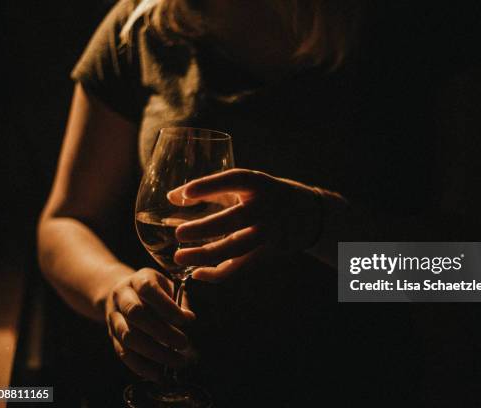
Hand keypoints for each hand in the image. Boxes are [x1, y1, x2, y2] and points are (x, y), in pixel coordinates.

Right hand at [104, 268, 194, 380]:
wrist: (120, 293)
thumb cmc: (153, 291)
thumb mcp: (166, 286)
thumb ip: (178, 300)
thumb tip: (189, 318)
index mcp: (138, 280)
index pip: (148, 290)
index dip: (166, 306)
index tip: (185, 320)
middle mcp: (122, 298)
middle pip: (135, 314)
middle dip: (161, 331)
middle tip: (184, 344)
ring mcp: (114, 318)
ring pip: (128, 337)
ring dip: (154, 352)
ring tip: (177, 361)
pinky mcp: (112, 337)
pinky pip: (123, 354)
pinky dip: (142, 367)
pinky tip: (160, 375)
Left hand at [167, 168, 321, 281]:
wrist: (308, 215)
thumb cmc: (265, 195)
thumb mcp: (246, 185)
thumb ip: (211, 190)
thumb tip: (171, 197)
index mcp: (259, 184)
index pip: (235, 180)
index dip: (210, 186)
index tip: (185, 193)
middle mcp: (267, 207)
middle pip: (236, 219)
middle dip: (206, 228)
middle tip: (178, 233)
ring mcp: (270, 232)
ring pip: (237, 248)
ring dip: (207, 255)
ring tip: (179, 257)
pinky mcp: (268, 253)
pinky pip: (241, 267)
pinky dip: (218, 273)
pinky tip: (197, 273)